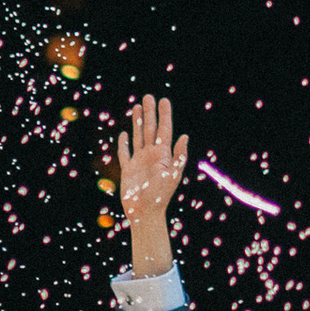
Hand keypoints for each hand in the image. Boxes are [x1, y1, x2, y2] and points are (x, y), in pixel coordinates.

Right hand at [116, 93, 188, 274]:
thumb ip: (178, 156)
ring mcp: (140, 162)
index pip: (164, 130)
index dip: (164, 115)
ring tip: (136, 108)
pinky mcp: (129, 170)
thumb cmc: (160, 196)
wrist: (146, 214)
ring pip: (138, 137)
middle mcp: (152, 155)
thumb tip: (185, 136)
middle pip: (150, 129)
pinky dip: (124, 144)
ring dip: (137, 123)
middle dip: (149, 113)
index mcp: (163, 155)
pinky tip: (124, 134)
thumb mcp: (172, 175)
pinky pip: (125, 154)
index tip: (164, 100)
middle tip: (148, 97)